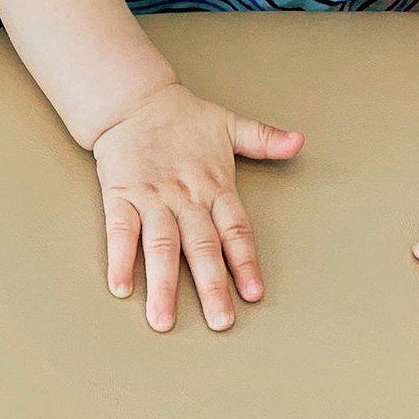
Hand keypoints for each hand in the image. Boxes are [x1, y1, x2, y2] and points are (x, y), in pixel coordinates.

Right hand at [91, 83, 302, 331]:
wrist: (133, 97)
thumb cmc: (182, 117)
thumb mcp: (228, 124)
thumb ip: (263, 139)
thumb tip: (299, 141)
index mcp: (214, 184)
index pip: (235, 229)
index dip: (245, 261)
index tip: (253, 293)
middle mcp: (185, 195)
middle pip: (201, 246)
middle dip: (211, 286)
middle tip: (220, 322)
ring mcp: (152, 196)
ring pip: (160, 245)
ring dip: (162, 284)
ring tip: (163, 320)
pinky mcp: (121, 193)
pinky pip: (120, 229)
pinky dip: (120, 257)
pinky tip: (120, 286)